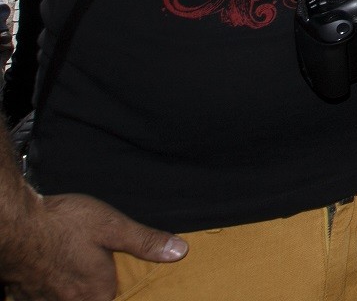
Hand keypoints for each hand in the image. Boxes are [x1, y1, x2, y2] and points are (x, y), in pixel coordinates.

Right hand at [0, 192, 185, 300]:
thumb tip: (179, 251)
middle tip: (90, 268)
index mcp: (96, 292)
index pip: (115, 300)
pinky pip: (40, 300)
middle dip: (93, 290)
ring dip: (69, 292)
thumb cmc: (63, 224)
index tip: (113, 277)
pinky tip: (51, 274)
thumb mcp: (113, 226)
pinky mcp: (23, 295)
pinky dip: (47, 292)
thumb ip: (145, 242)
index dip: (117, 290)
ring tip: (72, 271)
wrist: (15, 226)